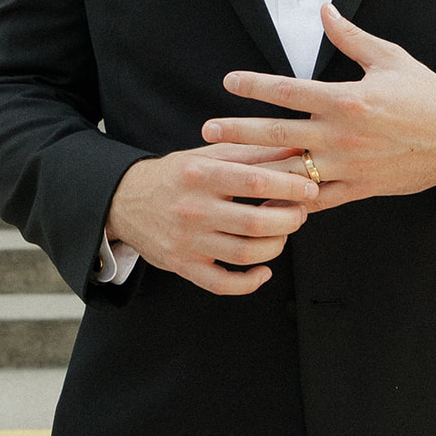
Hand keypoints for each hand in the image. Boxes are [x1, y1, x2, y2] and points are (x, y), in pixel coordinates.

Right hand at [106, 144, 317, 294]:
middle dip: (288, 220)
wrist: (125, 201)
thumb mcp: (207, 156)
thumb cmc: (176, 176)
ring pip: (244, 254)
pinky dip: (249, 282)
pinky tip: (263, 271)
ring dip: (275, 247)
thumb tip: (295, 152)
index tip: (310, 189)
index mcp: (201, 175)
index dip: (290, 187)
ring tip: (282, 235)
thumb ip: (250, 153)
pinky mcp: (183, 266)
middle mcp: (193, 209)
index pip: (256, 182)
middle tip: (300, 214)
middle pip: (255, 223)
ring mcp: (188, 242)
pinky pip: (222, 284)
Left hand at [202, 3, 435, 209]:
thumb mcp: (389, 58)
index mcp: (346, 99)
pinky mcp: (355, 190)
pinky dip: (287, 204)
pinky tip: (261, 205)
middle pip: (277, 134)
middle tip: (207, 131)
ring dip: (254, 173)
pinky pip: (314, 201)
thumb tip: (324, 11)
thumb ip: (351, 38)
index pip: (289, 91)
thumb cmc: (425, 96)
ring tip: (224, 173)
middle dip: (238, 132)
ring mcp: (346, 166)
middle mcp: (340, 135)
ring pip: (290, 173)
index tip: (229, 82)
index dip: (255, 86)